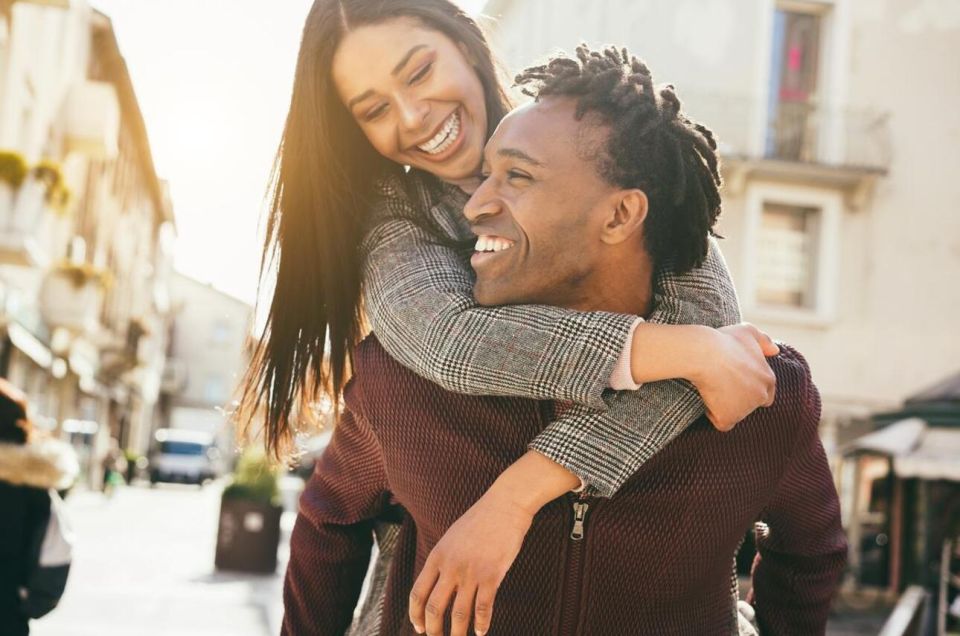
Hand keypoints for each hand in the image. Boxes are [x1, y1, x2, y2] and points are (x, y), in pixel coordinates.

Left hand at [409, 491, 533, 635]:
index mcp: (437, 556)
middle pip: (434, 608)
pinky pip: (483, 608)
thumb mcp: (451, 538)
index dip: (416, 614)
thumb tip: (437, 583)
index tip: (418, 627)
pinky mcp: (492, 575)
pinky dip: (481, 624)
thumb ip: (443, 561)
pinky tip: (481, 632)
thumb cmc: (480, 521)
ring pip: (458, 614)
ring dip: (457, 634)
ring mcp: (471, 572)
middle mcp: (450, 567)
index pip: (418, 593)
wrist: (504, 505)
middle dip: (433, 630)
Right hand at [692, 323, 778, 430]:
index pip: (765, 391)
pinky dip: (714, 415)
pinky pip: (723, 423)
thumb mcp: (748, 331)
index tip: (734, 379)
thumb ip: (764, 341)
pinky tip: (707, 401)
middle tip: (722, 385)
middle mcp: (761, 396)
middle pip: (751, 404)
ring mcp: (745, 409)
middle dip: (740, 398)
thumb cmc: (725, 341)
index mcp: (768, 378)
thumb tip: (775, 350)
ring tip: (712, 387)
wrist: (705, 354)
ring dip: (726, 405)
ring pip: (736, 413)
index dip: (749, 386)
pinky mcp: (729, 417)